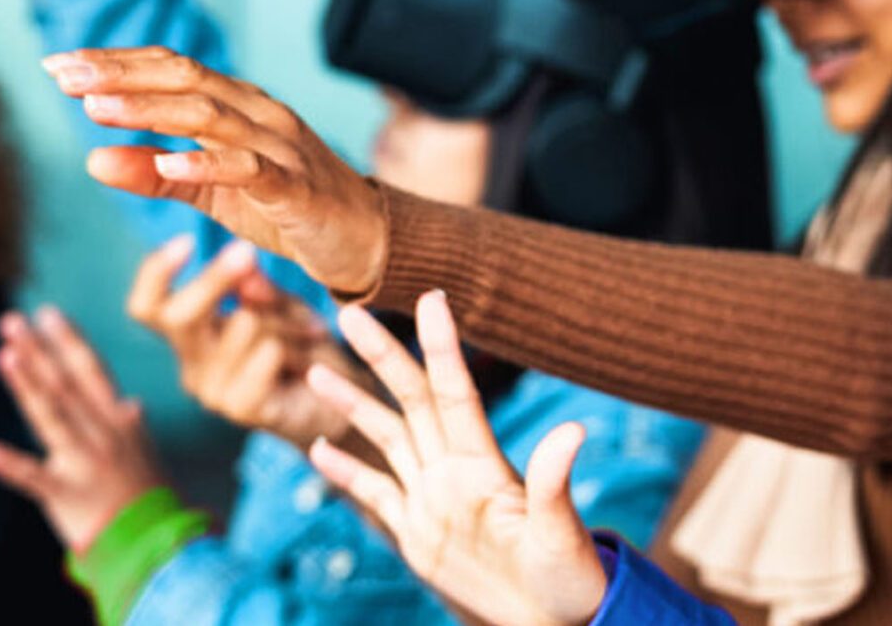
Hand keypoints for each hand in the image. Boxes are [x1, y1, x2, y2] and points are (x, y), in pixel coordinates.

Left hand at [0, 306, 165, 554]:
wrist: (157, 541)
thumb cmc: (147, 495)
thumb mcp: (144, 450)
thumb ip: (129, 424)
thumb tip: (131, 402)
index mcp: (117, 419)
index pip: (91, 370)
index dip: (69, 340)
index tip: (47, 312)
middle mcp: (102, 432)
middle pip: (65, 383)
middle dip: (38, 350)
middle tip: (11, 320)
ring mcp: (84, 460)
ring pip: (51, 414)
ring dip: (27, 383)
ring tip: (4, 355)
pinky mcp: (66, 493)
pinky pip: (32, 476)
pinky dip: (6, 463)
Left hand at [43, 47, 390, 296]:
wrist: (366, 240)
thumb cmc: (287, 209)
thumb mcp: (210, 193)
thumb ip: (154, 175)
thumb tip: (89, 158)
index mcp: (237, 107)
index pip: (170, 70)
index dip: (114, 64)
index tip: (56, 66)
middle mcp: (259, 114)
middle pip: (185, 79)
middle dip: (120, 75)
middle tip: (63, 76)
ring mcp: (281, 147)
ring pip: (209, 115)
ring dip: (150, 111)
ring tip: (97, 110)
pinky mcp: (297, 189)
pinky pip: (249, 170)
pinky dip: (207, 164)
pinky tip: (167, 162)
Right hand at [126, 235, 355, 447]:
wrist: (340, 401)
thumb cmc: (302, 346)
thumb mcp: (282, 305)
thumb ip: (257, 287)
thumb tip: (242, 261)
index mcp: (192, 334)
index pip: (147, 307)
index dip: (155, 273)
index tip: (187, 241)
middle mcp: (192, 364)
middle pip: (178, 317)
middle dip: (213, 279)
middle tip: (246, 252)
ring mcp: (213, 392)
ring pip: (243, 325)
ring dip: (286, 321)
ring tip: (310, 333)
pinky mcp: (243, 410)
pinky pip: (265, 355)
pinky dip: (294, 347)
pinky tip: (311, 360)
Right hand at [306, 293, 604, 625]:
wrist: (552, 619)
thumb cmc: (568, 576)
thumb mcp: (559, 532)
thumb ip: (553, 483)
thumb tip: (576, 430)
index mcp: (485, 463)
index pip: (457, 393)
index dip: (442, 347)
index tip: (432, 298)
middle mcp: (455, 470)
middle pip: (411, 401)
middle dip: (382, 357)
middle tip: (349, 312)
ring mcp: (433, 499)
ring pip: (386, 438)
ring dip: (353, 405)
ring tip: (316, 371)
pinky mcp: (417, 534)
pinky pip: (376, 494)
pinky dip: (348, 472)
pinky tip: (318, 448)